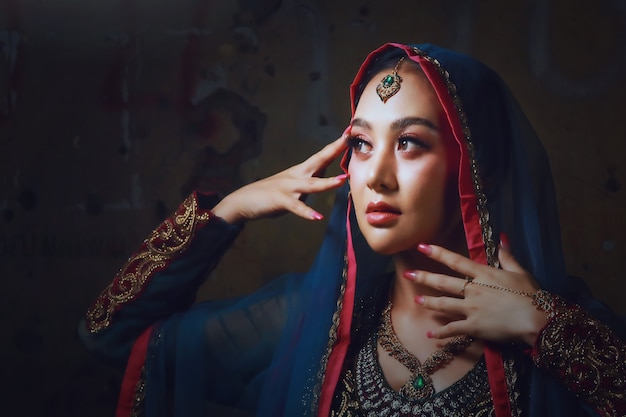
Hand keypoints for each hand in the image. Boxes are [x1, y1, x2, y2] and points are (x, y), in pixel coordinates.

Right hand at [212, 132, 348, 223]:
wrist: (243, 201)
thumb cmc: (269, 194)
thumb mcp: (292, 184)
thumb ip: (308, 179)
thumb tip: (324, 173)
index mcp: (300, 171)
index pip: (321, 156)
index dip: (335, 146)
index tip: (349, 132)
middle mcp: (296, 176)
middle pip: (318, 161)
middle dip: (333, 151)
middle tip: (347, 139)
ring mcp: (288, 188)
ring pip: (310, 184)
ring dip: (326, 183)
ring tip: (342, 181)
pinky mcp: (280, 201)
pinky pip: (296, 207)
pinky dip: (306, 212)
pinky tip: (317, 217)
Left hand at [404, 242, 545, 345]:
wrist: (537, 319)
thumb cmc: (531, 295)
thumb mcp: (520, 272)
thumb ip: (507, 256)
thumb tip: (501, 237)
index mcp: (483, 274)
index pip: (455, 261)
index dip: (437, 253)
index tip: (421, 247)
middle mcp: (473, 289)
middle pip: (443, 282)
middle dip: (423, 278)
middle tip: (407, 275)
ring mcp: (471, 308)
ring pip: (443, 304)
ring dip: (428, 303)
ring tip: (416, 301)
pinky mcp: (473, 327)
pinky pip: (453, 329)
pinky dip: (441, 333)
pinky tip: (430, 334)